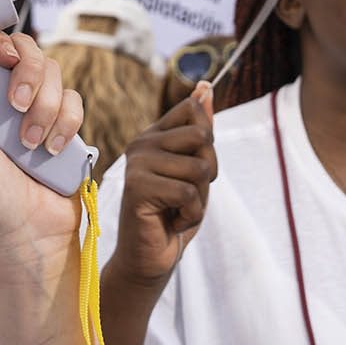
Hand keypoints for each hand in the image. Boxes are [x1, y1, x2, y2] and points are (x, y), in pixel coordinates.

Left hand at [0, 31, 83, 277]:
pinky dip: (65, 123)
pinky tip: (51, 149)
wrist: (31, 233)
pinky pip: (72, 99)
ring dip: (45, 108)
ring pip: (51, 72)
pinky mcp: (59, 121)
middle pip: (22, 52)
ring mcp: (32, 108)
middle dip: (27, 78)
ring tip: (31, 143)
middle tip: (16, 107)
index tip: (1, 58)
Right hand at [104, 85, 215, 290]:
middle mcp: (142, 143)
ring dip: (199, 198)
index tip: (192, 167)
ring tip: (178, 208)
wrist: (150, 258)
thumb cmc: (174, 213)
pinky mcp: (137, 187)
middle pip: (202, 136)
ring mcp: (136, 164)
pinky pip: (187, 193)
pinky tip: (172, 220)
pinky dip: (191, 214)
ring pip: (198, 168)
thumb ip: (200, 129)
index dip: (207, 141)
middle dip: (208, 171)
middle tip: (188, 193)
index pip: (193, 109)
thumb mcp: (196, 169)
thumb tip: (206, 87)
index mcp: (154, 134)